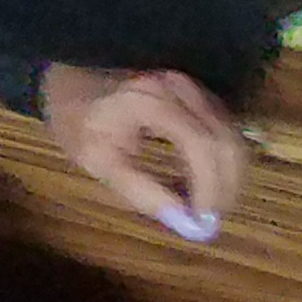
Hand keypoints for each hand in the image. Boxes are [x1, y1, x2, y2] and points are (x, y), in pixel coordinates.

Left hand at [42, 64, 242, 242]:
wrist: (69, 77)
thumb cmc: (77, 118)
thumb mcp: (97, 160)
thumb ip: (141, 192)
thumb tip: (187, 224)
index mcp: (148, 100)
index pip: (200, 144)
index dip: (211, 186)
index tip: (204, 221)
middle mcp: (177, 87)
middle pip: (225, 141)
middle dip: (226, 187)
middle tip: (209, 220)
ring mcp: (191, 85)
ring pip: (232, 136)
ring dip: (227, 176)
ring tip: (204, 204)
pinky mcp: (197, 92)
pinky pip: (224, 130)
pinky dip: (221, 161)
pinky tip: (203, 184)